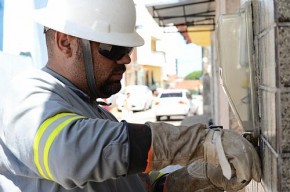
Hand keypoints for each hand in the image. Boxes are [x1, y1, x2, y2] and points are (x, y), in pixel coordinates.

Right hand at [145, 122, 260, 190]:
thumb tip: (229, 162)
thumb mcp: (212, 150)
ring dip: (248, 168)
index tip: (254, 168)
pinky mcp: (224, 146)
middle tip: (256, 175)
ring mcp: (227, 139)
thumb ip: (222, 153)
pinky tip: (240, 176)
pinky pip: (238, 159)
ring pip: (245, 155)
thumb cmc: (194, 147)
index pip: (245, 145)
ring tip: (247, 178)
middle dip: (254, 164)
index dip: (251, 158)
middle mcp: (229, 135)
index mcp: (226, 135)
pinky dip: (241, 169)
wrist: (184, 142)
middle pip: (248, 149)